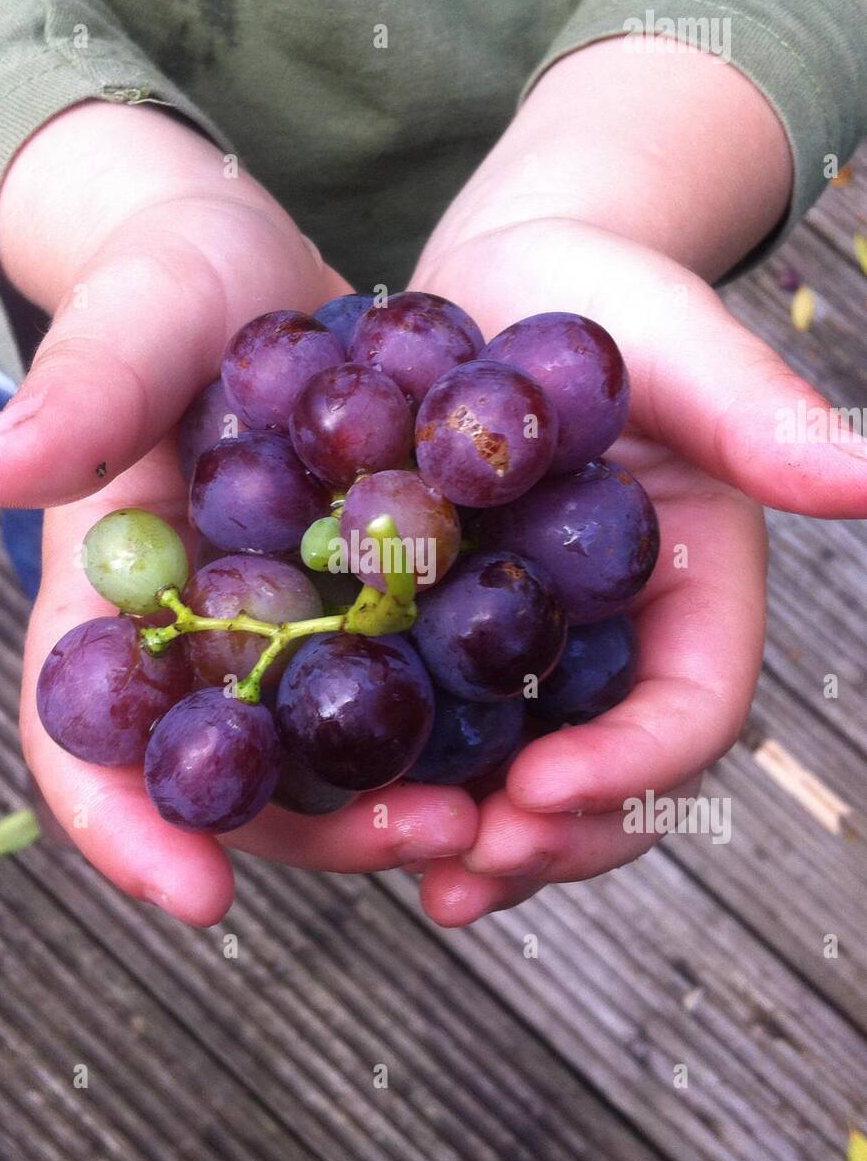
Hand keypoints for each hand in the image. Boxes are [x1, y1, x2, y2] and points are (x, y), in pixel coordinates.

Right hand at [0, 101, 477, 922]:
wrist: (265, 276)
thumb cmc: (171, 288)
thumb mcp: (136, 320)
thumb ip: (82, 392)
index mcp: (111, 607)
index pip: (86, 738)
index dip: (127, 826)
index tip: (199, 897)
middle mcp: (199, 648)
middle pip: (235, 782)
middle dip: (323, 834)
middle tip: (428, 839)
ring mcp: (288, 641)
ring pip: (332, 760)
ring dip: (406, 802)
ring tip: (500, 813)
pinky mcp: (371, 614)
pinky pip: (410, 694)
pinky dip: (462, 730)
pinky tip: (540, 738)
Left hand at [408, 215, 866, 924]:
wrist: (495, 286)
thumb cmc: (599, 299)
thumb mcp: (673, 341)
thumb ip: (756, 411)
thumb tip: (866, 475)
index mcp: (689, 593)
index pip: (691, 709)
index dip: (632, 766)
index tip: (543, 788)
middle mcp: (616, 644)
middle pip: (614, 782)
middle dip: (553, 840)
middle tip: (471, 872)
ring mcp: (530, 654)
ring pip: (523, 783)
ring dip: (477, 843)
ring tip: (416, 873)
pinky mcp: (445, 640)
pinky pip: (435, 732)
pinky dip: (404, 781)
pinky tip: (345, 806)